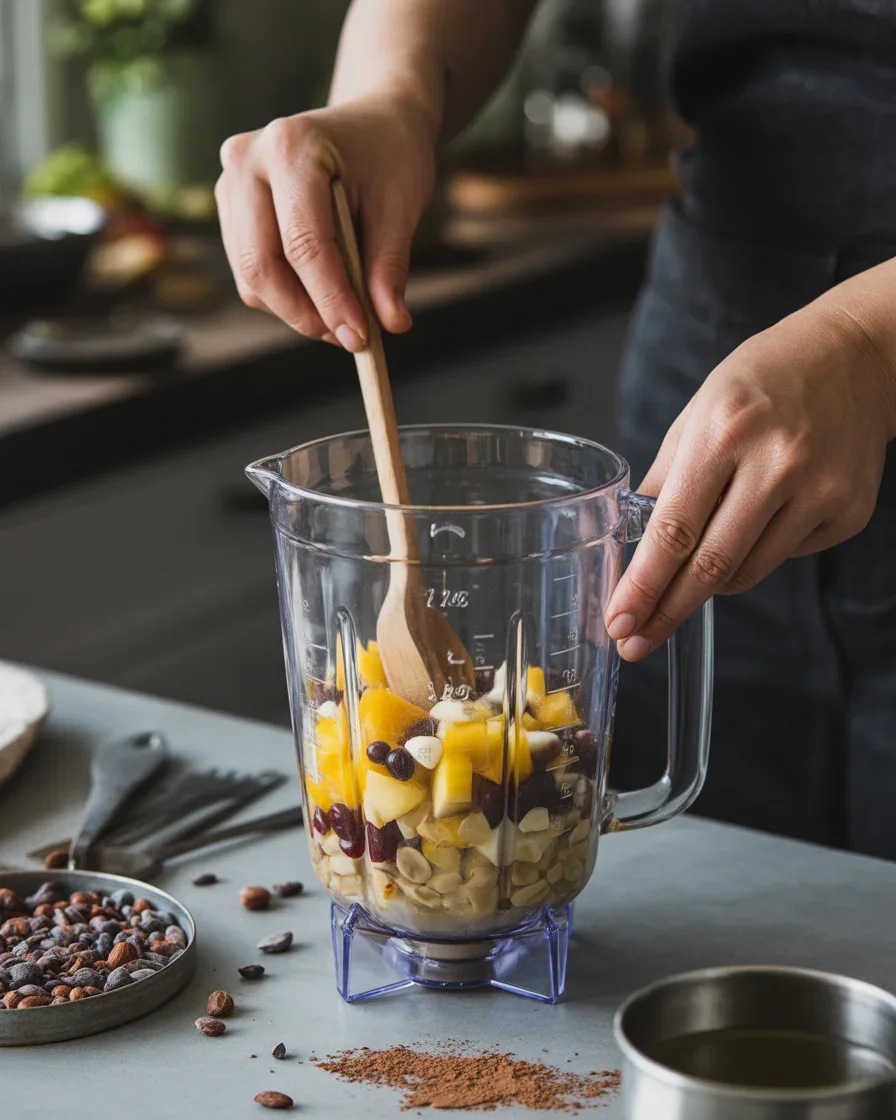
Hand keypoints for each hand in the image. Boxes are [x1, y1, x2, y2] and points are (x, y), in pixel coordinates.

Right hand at [215, 96, 436, 350]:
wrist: (371, 125)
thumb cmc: (388, 156)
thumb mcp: (401, 205)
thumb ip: (390, 265)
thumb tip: (391, 323)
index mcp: (291, 146)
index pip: (303, 242)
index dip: (330, 297)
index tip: (358, 336)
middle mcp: (247, 160)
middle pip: (260, 263)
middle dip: (305, 313)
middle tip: (348, 337)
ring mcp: (230, 184)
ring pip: (250, 276)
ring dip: (295, 310)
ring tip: (342, 317)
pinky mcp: (230, 209)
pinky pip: (249, 273)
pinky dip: (284, 297)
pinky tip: (321, 295)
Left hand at [605, 297, 895, 660]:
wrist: (851, 359)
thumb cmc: (761, 383)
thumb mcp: (698, 412)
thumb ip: (664, 479)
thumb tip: (632, 543)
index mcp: (724, 432)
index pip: (674, 529)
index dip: (643, 585)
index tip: (619, 621)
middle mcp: (776, 463)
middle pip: (711, 565)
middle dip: (666, 612)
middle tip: (634, 643)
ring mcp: (820, 490)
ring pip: (747, 573)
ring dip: (708, 585)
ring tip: (692, 573)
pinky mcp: (849, 511)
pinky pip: (784, 558)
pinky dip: (756, 555)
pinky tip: (758, 520)